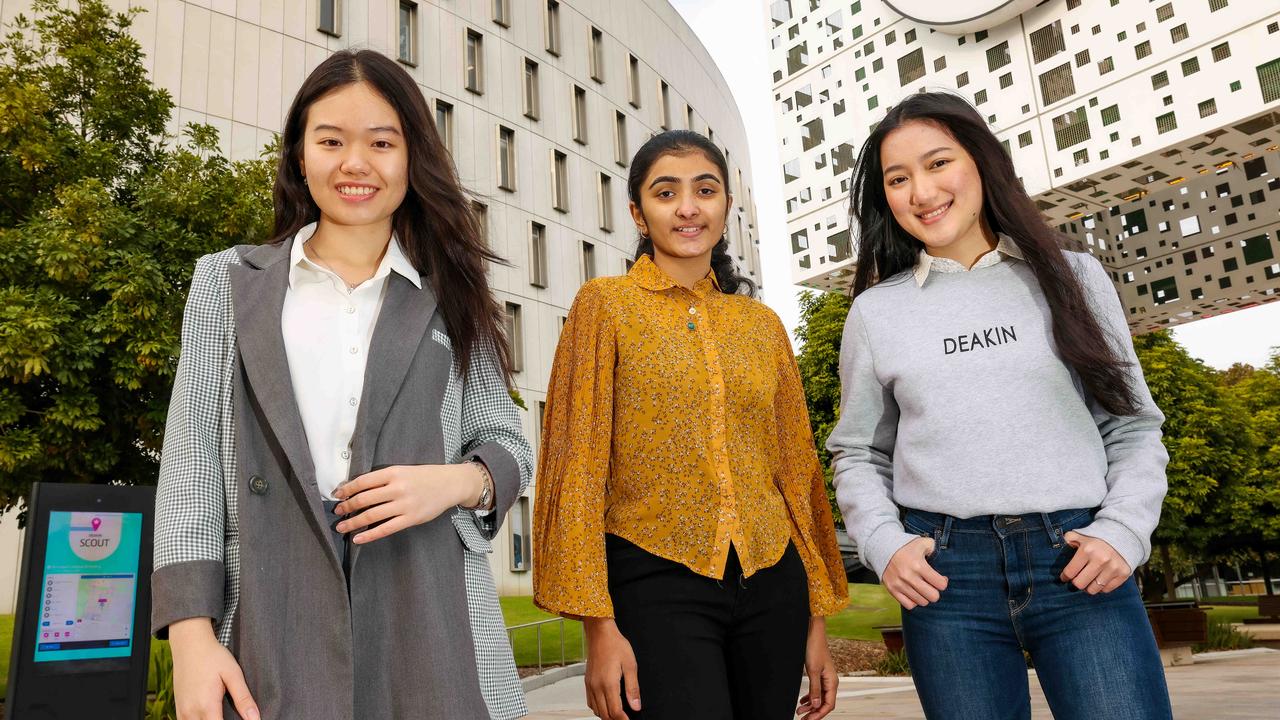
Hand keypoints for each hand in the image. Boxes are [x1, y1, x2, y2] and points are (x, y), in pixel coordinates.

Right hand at [169, 617, 258, 719]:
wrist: (190, 644)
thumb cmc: (213, 657)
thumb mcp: (233, 674)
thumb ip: (243, 699)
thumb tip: (256, 719)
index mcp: (207, 706)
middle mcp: (191, 713)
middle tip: (232, 714)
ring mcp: (182, 711)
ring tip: (221, 713)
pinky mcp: (178, 708)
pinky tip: (209, 715)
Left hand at [332, 464, 480, 543]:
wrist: (450, 484)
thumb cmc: (424, 477)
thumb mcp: (403, 471)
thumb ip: (383, 480)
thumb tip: (356, 490)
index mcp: (393, 472)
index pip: (363, 481)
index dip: (346, 489)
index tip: (337, 495)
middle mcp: (397, 488)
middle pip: (364, 499)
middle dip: (346, 507)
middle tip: (337, 512)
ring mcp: (404, 504)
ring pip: (371, 516)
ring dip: (353, 522)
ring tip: (342, 527)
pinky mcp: (411, 518)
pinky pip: (385, 529)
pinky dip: (369, 535)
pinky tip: (358, 539)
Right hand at [583, 617, 640, 719]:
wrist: (600, 633)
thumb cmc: (616, 645)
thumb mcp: (631, 665)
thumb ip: (633, 688)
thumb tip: (636, 706)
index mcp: (608, 684)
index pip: (615, 712)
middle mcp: (596, 686)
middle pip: (604, 714)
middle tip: (626, 718)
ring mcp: (590, 685)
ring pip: (596, 710)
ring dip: (606, 715)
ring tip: (618, 713)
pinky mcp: (587, 681)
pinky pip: (590, 702)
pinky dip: (598, 708)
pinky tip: (606, 704)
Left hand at [796, 617, 837, 718]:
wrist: (813, 633)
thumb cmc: (815, 648)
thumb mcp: (813, 670)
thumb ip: (814, 689)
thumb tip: (815, 704)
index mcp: (832, 682)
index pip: (828, 705)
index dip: (818, 714)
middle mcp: (830, 682)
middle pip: (824, 703)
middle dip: (813, 712)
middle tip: (802, 718)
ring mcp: (825, 679)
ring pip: (819, 698)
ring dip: (810, 706)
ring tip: (799, 711)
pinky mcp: (819, 675)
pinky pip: (816, 691)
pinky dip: (809, 697)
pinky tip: (802, 701)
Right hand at [883, 536, 947, 609]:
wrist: (882, 549)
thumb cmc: (906, 547)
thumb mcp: (923, 542)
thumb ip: (935, 548)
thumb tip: (942, 559)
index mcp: (919, 565)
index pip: (940, 584)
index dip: (943, 582)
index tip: (940, 578)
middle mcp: (909, 577)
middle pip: (933, 597)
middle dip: (935, 591)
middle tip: (932, 585)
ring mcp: (899, 584)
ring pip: (922, 602)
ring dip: (924, 596)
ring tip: (922, 588)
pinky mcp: (892, 590)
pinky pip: (909, 605)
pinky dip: (913, 601)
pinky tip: (914, 593)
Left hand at [1060, 531, 1130, 593]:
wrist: (1123, 534)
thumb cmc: (1097, 537)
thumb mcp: (1081, 535)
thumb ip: (1068, 540)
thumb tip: (1058, 547)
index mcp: (1087, 550)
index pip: (1070, 572)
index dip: (1065, 577)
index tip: (1064, 577)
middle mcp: (1100, 560)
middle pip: (1080, 584)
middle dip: (1076, 582)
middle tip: (1076, 579)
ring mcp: (1113, 568)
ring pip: (1093, 589)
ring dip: (1088, 586)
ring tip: (1087, 580)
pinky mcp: (1123, 574)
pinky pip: (1106, 589)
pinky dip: (1100, 587)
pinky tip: (1098, 580)